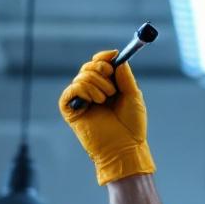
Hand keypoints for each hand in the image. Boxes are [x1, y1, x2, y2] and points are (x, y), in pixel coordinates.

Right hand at [58, 52, 154, 184]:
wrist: (124, 147)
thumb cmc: (131, 126)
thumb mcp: (133, 96)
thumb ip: (125, 77)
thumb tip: (117, 58)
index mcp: (107, 87)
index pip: (99, 64)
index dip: (104, 57)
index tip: (113, 56)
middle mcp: (92, 92)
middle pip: (88, 66)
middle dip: (101, 70)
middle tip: (112, 85)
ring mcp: (80, 100)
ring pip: (81, 76)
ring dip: (97, 84)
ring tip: (106, 100)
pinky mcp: (70, 110)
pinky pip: (72, 89)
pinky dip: (84, 90)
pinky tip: (95, 101)